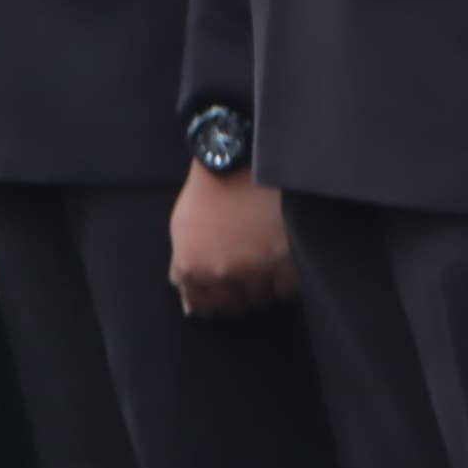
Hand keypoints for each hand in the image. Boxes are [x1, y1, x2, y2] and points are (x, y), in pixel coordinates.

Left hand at [169, 164, 294, 316]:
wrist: (242, 159)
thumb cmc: (209, 191)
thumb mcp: (182, 229)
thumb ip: (184, 271)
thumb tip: (191, 308)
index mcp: (193, 267)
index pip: (202, 307)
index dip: (213, 301)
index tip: (221, 293)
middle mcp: (221, 272)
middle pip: (234, 307)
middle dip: (238, 294)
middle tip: (244, 273)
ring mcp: (254, 267)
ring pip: (260, 299)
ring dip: (262, 286)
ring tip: (262, 262)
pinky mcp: (284, 260)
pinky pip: (285, 289)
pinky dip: (283, 279)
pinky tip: (279, 259)